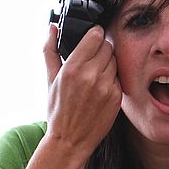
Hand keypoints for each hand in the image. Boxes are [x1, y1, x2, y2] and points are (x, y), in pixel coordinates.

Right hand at [43, 24, 123, 153]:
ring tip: (96, 75)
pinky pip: (119, 78)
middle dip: (101, 49)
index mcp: (73, 68)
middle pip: (108, 47)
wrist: (70, 140)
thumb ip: (50, 50)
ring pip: (115, 62)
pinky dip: (112, 80)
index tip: (93, 37)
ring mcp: (106, 87)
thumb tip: (52, 28)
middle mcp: (91, 76)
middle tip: (93, 58)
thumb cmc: (58, 111)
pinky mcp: (116, 97)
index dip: (95, 35)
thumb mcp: (50, 79)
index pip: (96, 36)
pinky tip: (101, 88)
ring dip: (108, 64)